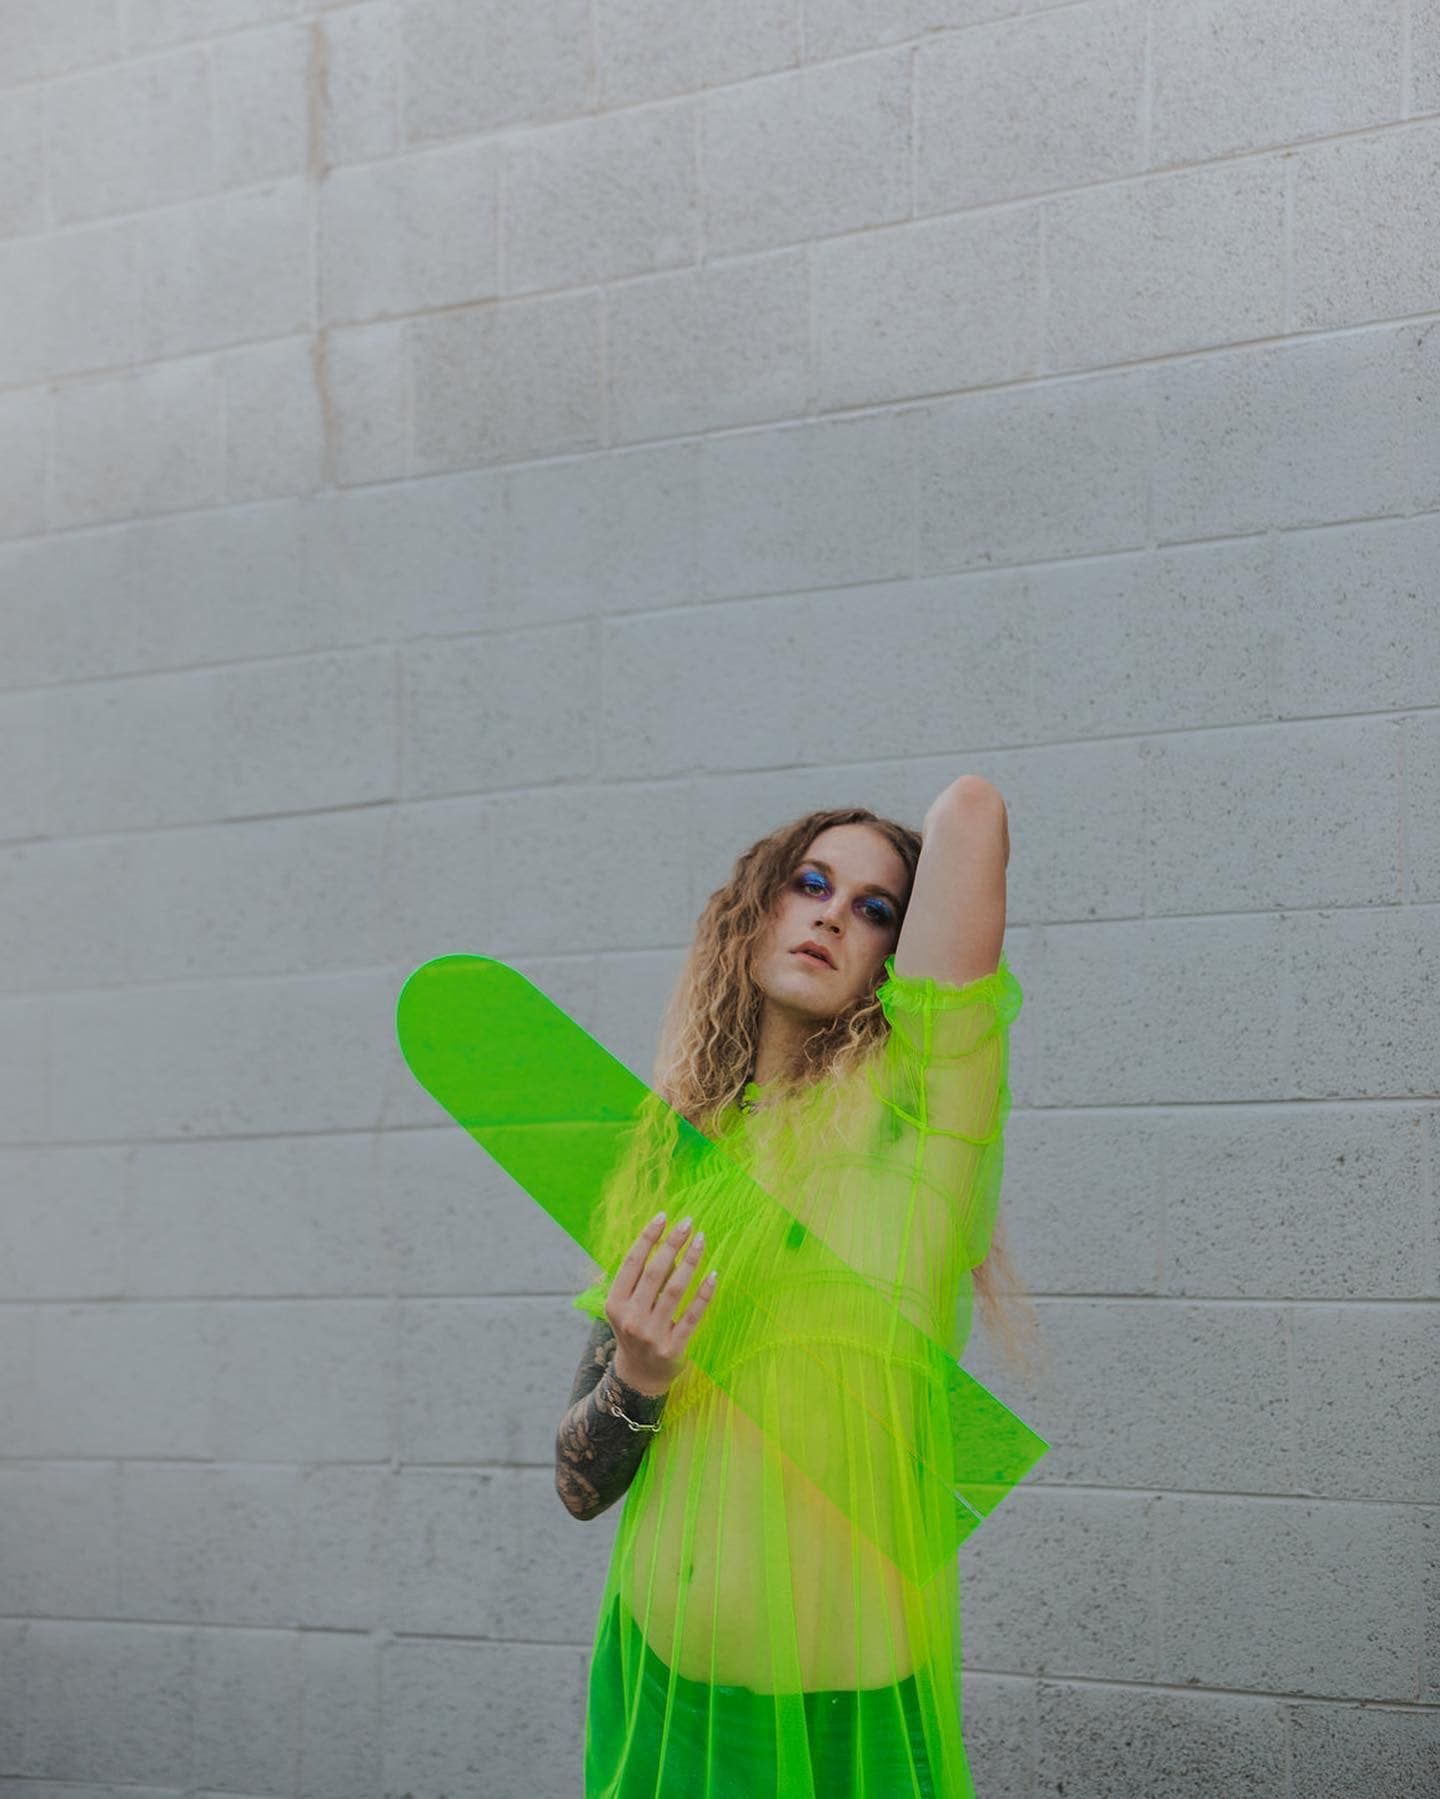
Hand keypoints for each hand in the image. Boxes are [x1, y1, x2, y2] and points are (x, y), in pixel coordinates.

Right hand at [604, 1213, 717, 1395]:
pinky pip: (692, 1315)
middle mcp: (630, 1318)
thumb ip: (637, 1278)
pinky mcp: (673, 1348)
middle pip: (654, 1272)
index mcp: (615, 1303)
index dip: (647, 1237)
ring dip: (690, 1261)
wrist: (639, 1376)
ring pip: (674, 1290)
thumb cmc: (634, 1329)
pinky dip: (704, 1293)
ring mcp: (652, 1334)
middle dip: (672, 1244)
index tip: (664, 1217)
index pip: (632, 1263)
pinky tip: (714, 1274)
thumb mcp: (625, 1306)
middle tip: (688, 1222)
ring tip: (701, 1240)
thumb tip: (662, 1241)